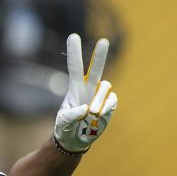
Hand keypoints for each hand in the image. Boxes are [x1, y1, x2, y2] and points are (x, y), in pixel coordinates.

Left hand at [53, 34, 117, 153]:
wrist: (74, 140)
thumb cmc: (65, 128)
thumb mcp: (63, 122)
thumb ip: (72, 114)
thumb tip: (86, 108)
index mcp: (74, 87)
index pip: (75, 66)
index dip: (75, 52)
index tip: (73, 36)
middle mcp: (88, 88)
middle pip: (96, 69)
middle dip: (100, 55)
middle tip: (103, 41)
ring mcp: (99, 96)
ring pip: (105, 88)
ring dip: (99, 100)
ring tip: (92, 114)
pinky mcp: (109, 105)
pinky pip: (112, 101)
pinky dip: (107, 107)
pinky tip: (99, 116)